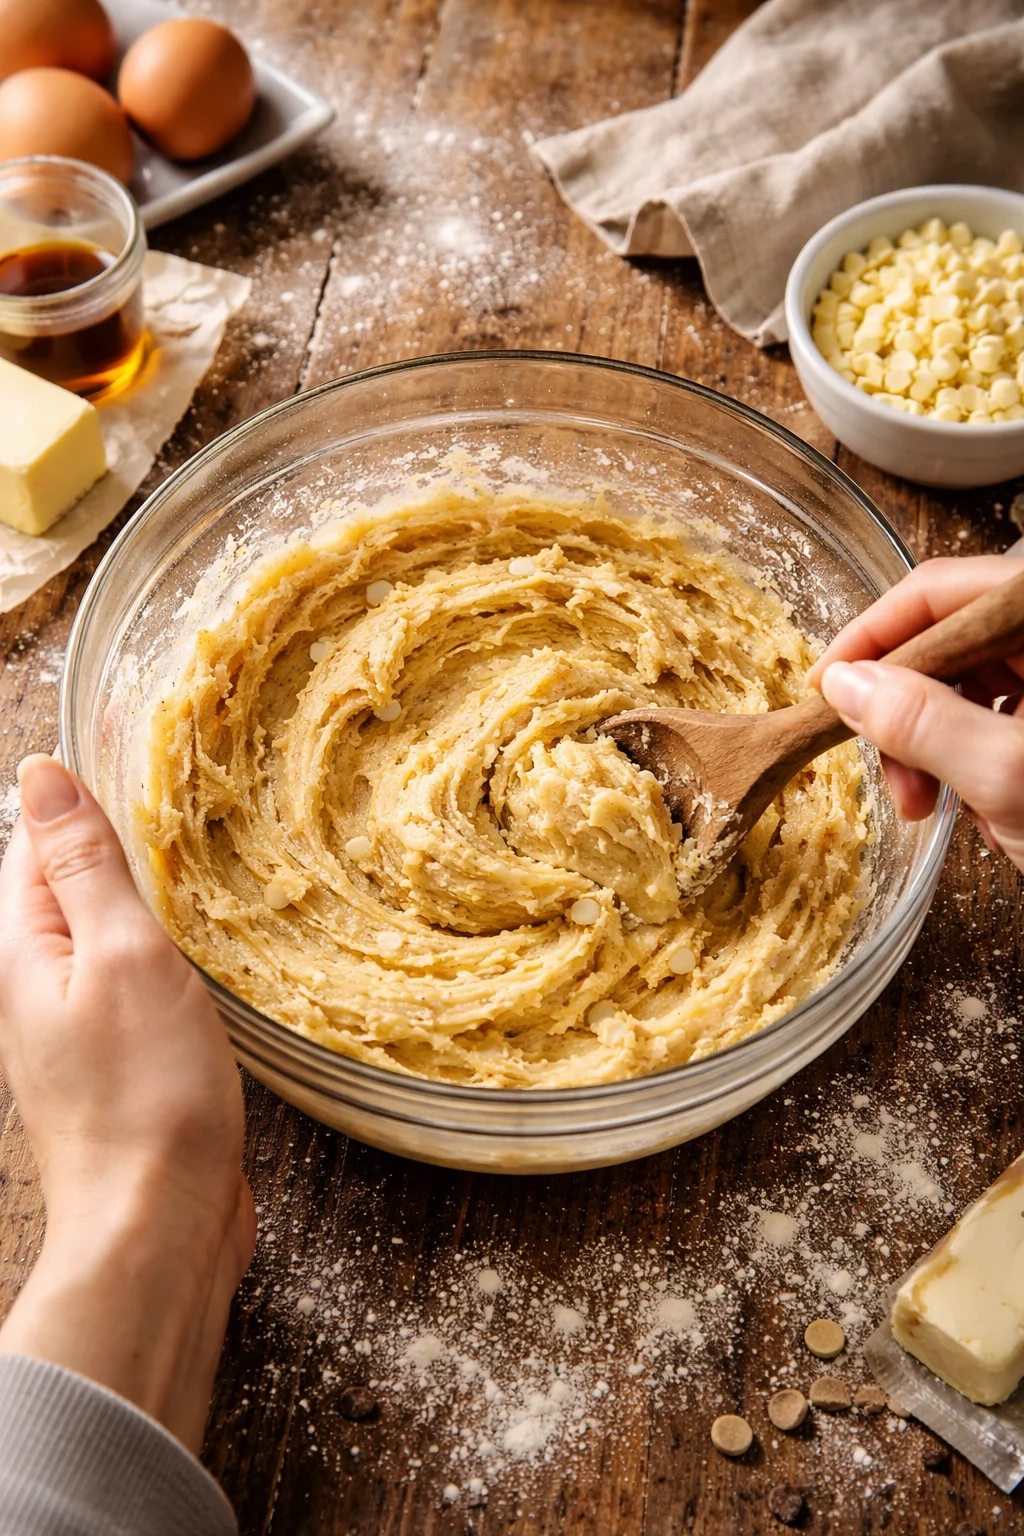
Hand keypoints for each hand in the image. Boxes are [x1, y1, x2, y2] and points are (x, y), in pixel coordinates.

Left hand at [0, 755, 254, 1452]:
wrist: (158, 1223)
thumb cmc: (145, 1093)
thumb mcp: (121, 956)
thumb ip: (85, 866)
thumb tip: (41, 773)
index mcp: (24, 950)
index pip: (35, 842)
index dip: (83, 796)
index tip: (145, 758)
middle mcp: (38, 984)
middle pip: (70, 886)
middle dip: (121, 843)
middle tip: (191, 803)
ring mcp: (77, 1027)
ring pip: (107, 934)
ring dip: (151, 900)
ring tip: (209, 863)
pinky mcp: (119, 1060)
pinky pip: (135, 981)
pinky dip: (169, 952)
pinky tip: (209, 949)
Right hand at [807, 555, 1023, 873]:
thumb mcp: (1010, 777)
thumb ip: (922, 721)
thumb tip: (847, 684)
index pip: (941, 590)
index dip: (872, 637)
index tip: (827, 689)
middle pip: (951, 638)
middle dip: (905, 708)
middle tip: (890, 775)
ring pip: (970, 683)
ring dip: (932, 744)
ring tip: (929, 808)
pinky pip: (1000, 717)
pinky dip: (972, 761)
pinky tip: (978, 810)